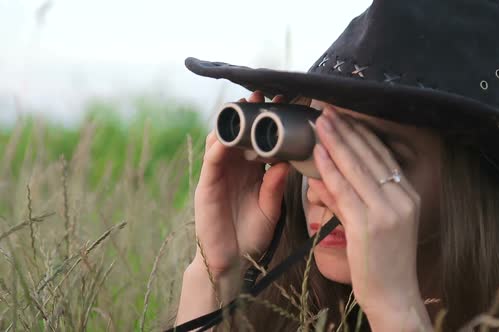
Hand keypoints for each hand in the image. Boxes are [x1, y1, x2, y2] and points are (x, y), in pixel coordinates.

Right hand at [192, 91, 289, 278]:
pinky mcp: (206, 185)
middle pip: (240, 134)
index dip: (270, 124)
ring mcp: (219, 174)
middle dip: (250, 113)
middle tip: (264, 95)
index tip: (285, 106)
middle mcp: (236, 168)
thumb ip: (276, 187)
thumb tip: (287, 163)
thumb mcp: (270, 209)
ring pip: (222, 140)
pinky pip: (211, 161)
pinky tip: (227, 137)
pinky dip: (218, 147)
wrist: (231, 260)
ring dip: (233, 123)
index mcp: (253, 172)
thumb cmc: (251, 235)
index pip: (260, 140)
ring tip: (245, 106)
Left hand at [308, 106, 431, 329]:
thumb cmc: (384, 262)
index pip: (383, 156)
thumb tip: (336, 177)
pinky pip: (345, 190)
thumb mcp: (381, 224)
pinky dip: (329, 169)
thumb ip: (365, 199)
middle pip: (370, 156)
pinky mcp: (369, 225)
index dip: (362, 133)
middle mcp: (402, 199)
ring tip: (320, 122)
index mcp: (408, 195)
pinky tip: (318, 153)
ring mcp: (388, 211)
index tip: (345, 116)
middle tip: (328, 109)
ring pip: (357, 168)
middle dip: (347, 130)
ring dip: (336, 142)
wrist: (394, 296)